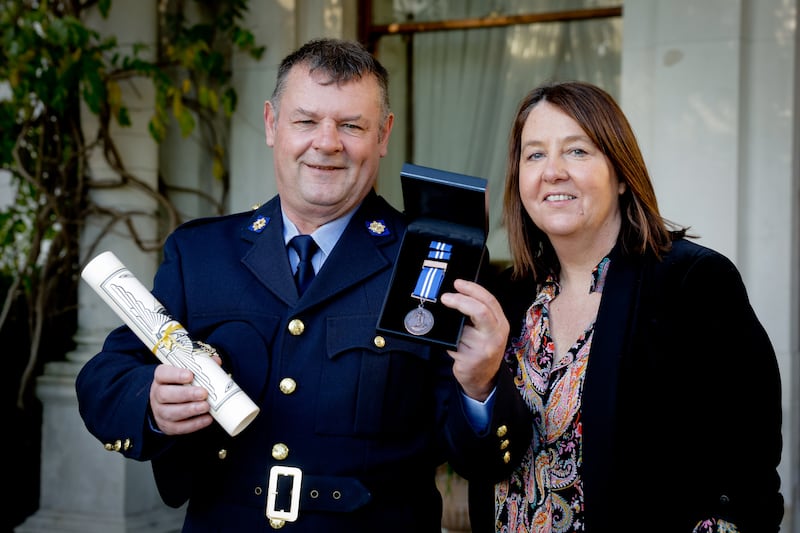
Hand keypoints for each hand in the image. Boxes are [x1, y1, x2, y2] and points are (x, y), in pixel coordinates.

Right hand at [149, 352, 222, 434]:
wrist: (169, 405)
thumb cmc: (182, 385)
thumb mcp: (188, 373)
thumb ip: (201, 366)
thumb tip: (216, 361)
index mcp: (161, 378)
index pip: (162, 374)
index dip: (175, 374)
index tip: (190, 375)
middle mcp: (157, 395)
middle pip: (165, 394)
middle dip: (186, 394)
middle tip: (203, 393)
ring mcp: (160, 412)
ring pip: (170, 412)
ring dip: (190, 410)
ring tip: (206, 406)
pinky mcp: (167, 426)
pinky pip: (179, 427)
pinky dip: (194, 424)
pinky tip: (207, 419)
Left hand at [440, 278, 509, 401]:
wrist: (484, 379)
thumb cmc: (483, 349)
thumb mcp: (489, 330)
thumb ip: (480, 313)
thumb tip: (458, 294)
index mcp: (501, 324)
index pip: (489, 301)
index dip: (472, 289)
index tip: (457, 283)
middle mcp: (496, 336)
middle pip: (480, 311)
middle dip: (460, 301)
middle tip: (446, 297)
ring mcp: (484, 349)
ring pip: (462, 330)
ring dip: (453, 330)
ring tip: (455, 335)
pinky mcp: (471, 360)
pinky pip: (453, 344)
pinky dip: (449, 343)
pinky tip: (454, 347)